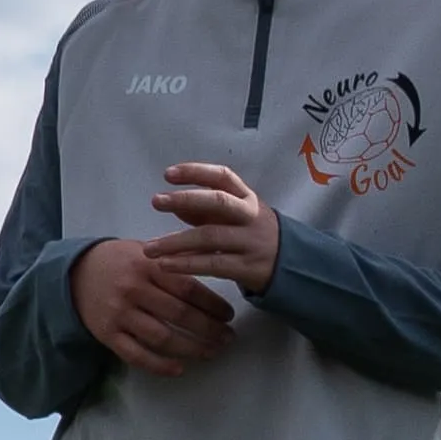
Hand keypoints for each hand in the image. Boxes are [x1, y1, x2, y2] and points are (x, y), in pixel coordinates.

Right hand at [74, 237, 241, 377]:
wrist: (74, 273)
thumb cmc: (119, 261)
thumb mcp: (145, 252)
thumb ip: (174, 263)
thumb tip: (214, 269)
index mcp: (147, 266)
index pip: (188, 288)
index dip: (213, 305)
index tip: (229, 315)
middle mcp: (133, 290)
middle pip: (179, 314)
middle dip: (209, 329)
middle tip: (227, 337)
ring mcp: (119, 314)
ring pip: (161, 337)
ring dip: (191, 348)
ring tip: (210, 352)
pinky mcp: (107, 334)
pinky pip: (136, 355)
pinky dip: (160, 365)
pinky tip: (179, 368)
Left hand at [147, 159, 283, 293]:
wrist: (291, 264)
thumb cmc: (251, 234)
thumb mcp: (233, 217)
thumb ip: (204, 210)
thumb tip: (172, 204)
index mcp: (246, 197)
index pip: (223, 176)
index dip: (196, 172)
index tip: (168, 174)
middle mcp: (250, 215)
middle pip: (219, 202)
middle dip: (185, 199)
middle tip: (155, 201)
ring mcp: (250, 241)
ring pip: (211, 237)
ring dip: (175, 241)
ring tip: (149, 248)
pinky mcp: (247, 267)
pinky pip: (213, 264)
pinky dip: (187, 264)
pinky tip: (166, 265)